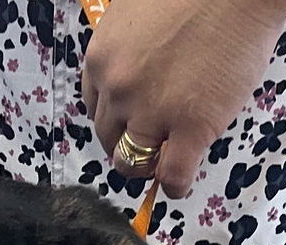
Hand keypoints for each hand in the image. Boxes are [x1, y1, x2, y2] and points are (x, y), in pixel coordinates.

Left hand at [82, 0, 285, 200]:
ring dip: (148, 167)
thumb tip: (140, 78)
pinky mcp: (190, 129)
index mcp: (102, 57)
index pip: (95, 107)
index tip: (129, 123)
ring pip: (132, 163)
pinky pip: (172, 176)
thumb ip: (130, 50)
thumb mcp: (138, 14)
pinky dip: (175, 185)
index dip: (115, 119)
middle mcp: (119, 88)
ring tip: (166, 160)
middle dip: (128, 144)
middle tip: (151, 144)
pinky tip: (182, 181)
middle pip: (110, 138)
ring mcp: (152, 112)